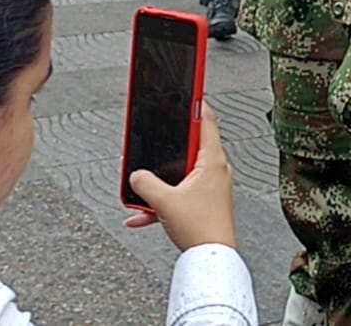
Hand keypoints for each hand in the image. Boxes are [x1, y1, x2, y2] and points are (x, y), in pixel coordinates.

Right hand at [124, 102, 238, 250]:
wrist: (212, 258)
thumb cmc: (201, 228)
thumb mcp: (164, 201)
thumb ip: (144, 183)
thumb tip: (135, 176)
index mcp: (212, 161)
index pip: (205, 122)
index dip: (196, 105)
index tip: (191, 91)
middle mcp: (214, 171)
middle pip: (188, 148)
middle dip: (167, 149)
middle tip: (155, 138)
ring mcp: (210, 188)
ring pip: (180, 175)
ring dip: (159, 183)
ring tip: (141, 190)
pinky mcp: (204, 204)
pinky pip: (178, 197)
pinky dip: (161, 204)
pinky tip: (140, 216)